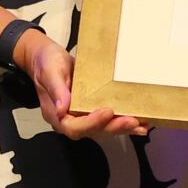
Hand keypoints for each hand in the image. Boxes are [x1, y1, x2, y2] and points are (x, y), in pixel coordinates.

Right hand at [15, 29, 148, 140]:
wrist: (47, 57)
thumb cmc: (46, 62)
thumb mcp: (49, 72)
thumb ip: (56, 90)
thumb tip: (63, 109)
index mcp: (56, 115)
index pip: (73, 127)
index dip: (92, 122)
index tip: (107, 112)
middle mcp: (69, 119)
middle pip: (92, 130)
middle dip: (113, 127)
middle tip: (133, 121)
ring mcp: (81, 116)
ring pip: (103, 128)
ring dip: (122, 128)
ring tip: (141, 126)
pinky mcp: (91, 110)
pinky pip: (107, 120)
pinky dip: (122, 121)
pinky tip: (140, 122)